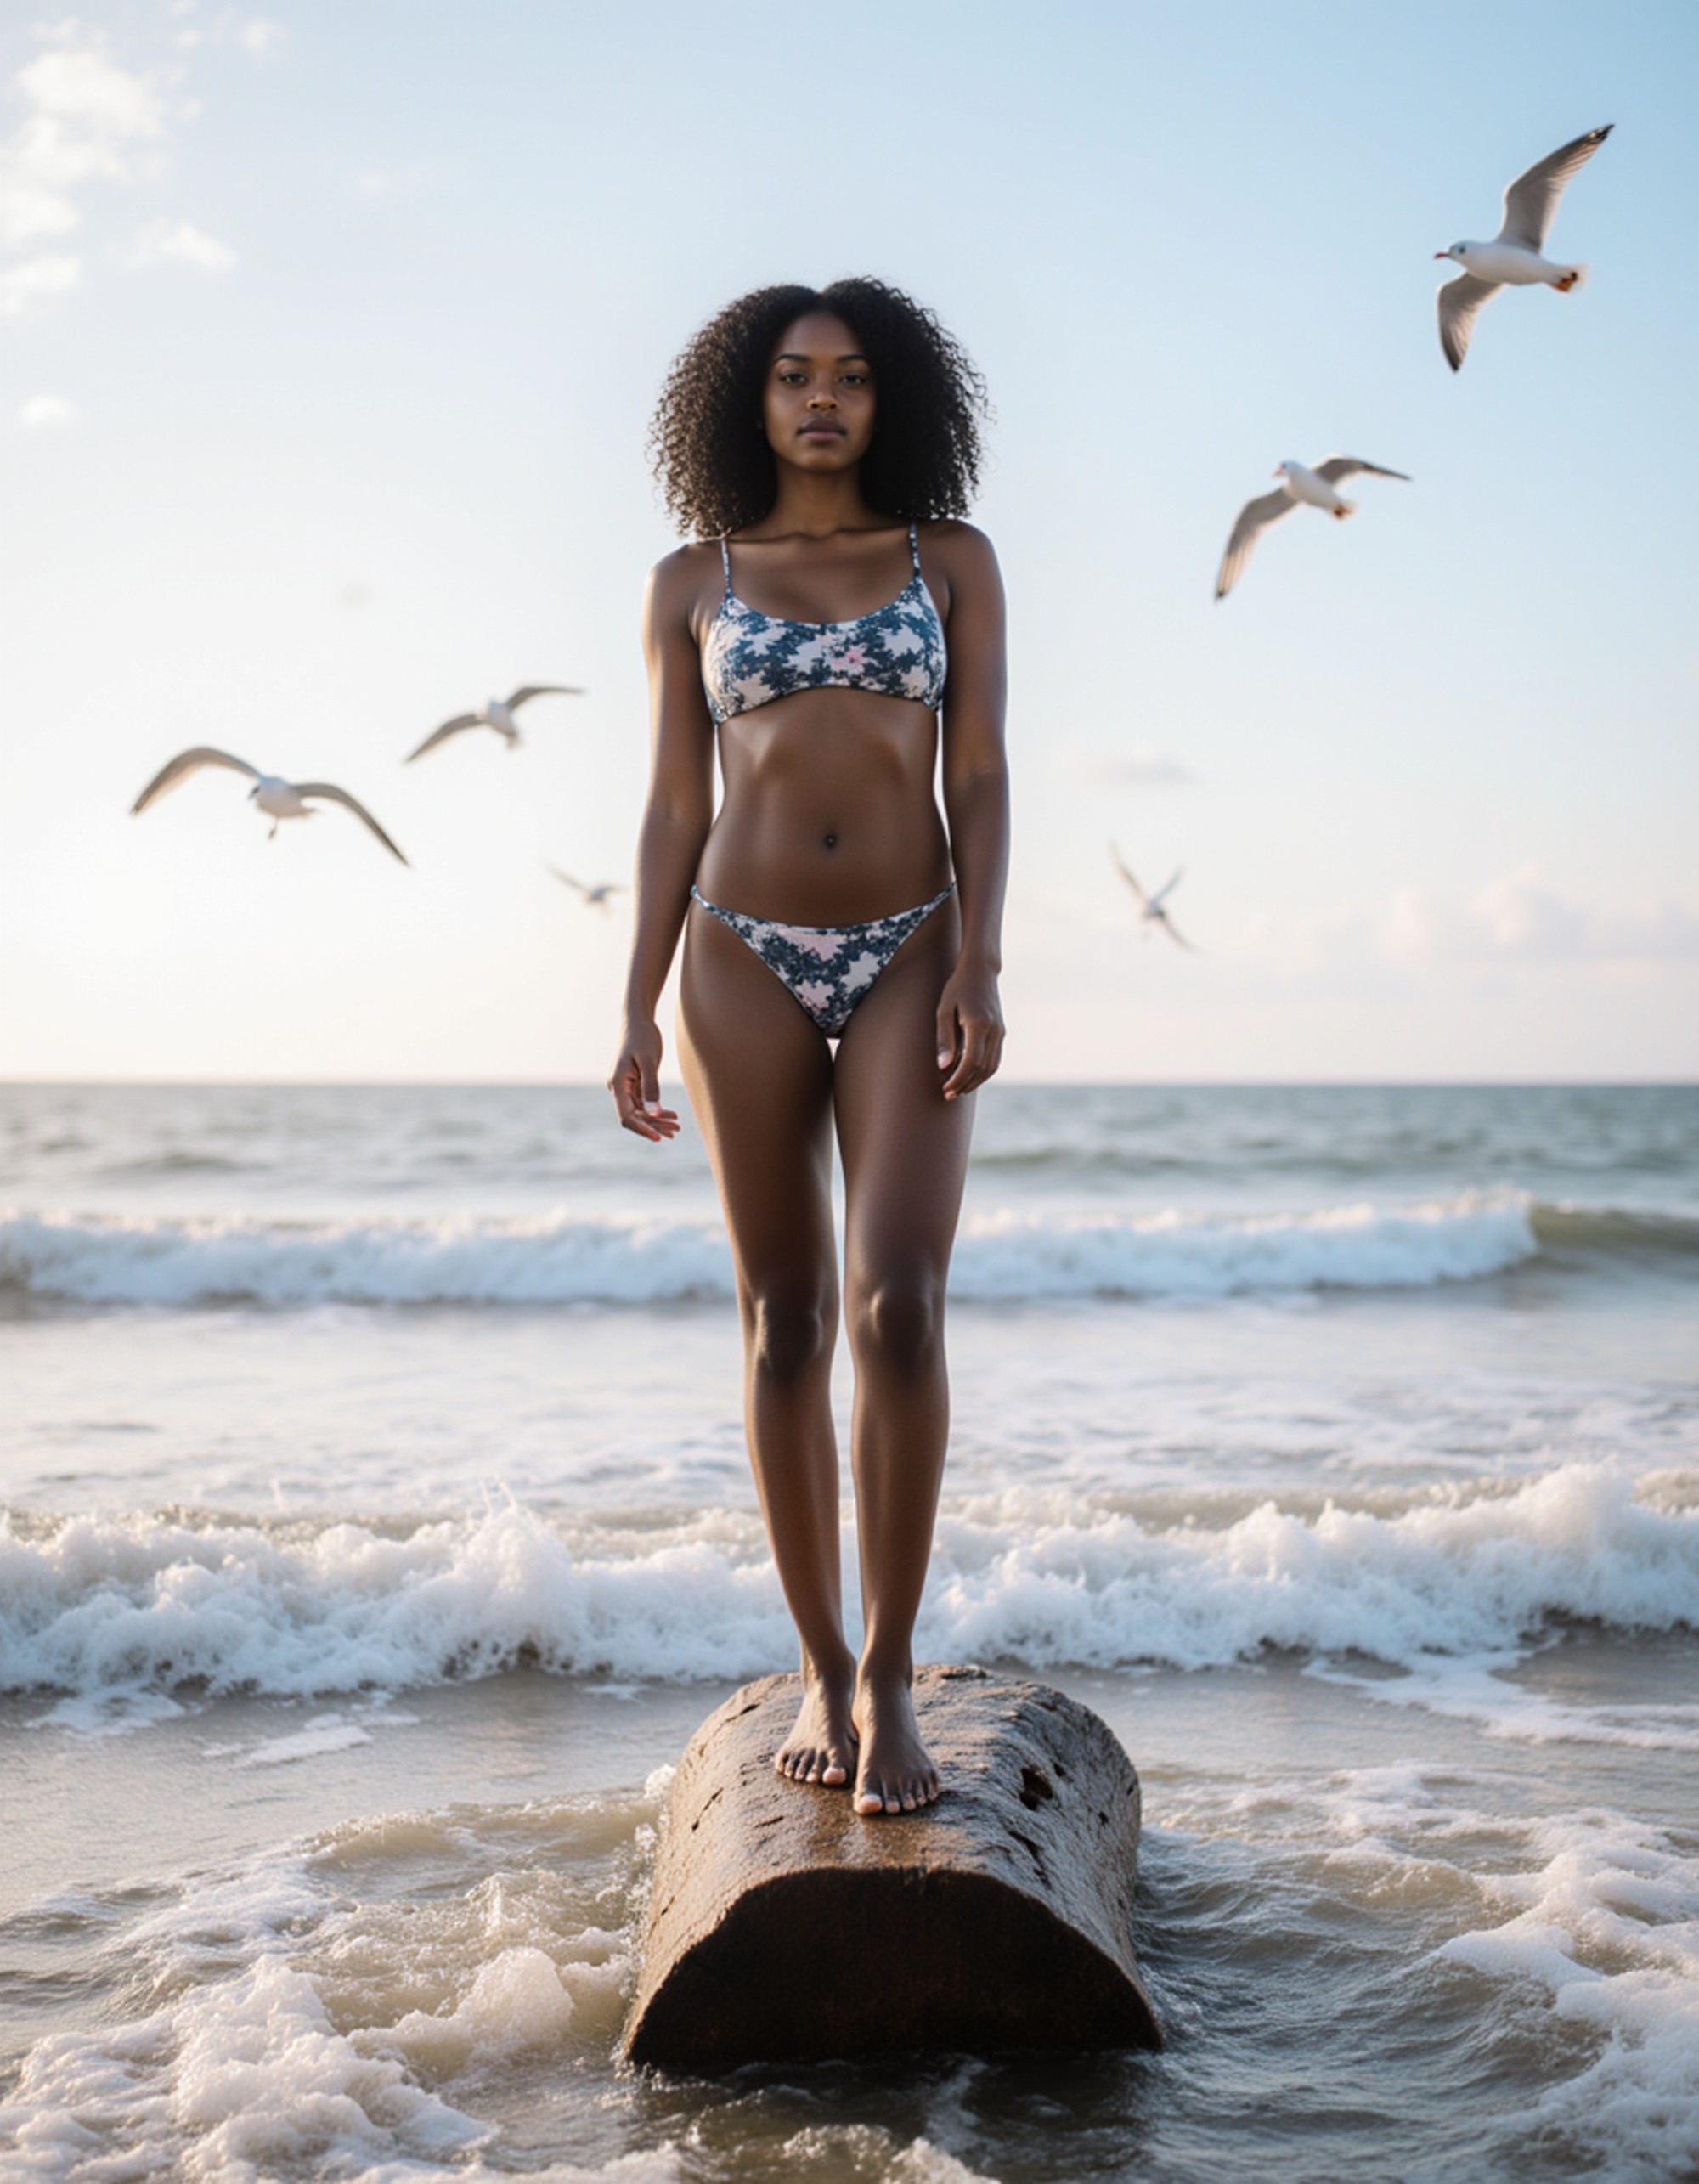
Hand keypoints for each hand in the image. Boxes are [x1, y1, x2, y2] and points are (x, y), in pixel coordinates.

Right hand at [608, 1016, 680, 1141]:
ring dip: (657, 1121)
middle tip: (675, 1132)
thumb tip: (654, 1114)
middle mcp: (618, 1088)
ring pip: (640, 1112)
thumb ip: (651, 1087)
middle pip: (634, 1117)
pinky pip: (644, 1104)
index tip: (658, 1137)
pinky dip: (657, 1111)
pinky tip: (672, 1116)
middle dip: (654, 1126)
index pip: (627, 1116)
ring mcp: (626, 1087)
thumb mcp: (649, 1061)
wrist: (638, 1020)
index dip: (642, 1129)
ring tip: (677, 1127)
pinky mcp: (635, 1084)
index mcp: (617, 1084)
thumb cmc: (642, 1036)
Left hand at [935, 962, 1003, 1100]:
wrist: (980, 970)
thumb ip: (944, 1039)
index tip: (945, 1089)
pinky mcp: (1001, 1031)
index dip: (958, 1080)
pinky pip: (995, 1058)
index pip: (971, 1062)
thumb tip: (943, 1067)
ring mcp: (1000, 1031)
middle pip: (983, 1069)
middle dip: (966, 1084)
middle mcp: (993, 1030)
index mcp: (978, 1024)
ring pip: (992, 1066)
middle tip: (949, 1093)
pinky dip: (983, 1071)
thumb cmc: (957, 988)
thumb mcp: (944, 1010)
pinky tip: (969, 1074)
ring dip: (976, 1081)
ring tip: (958, 1088)